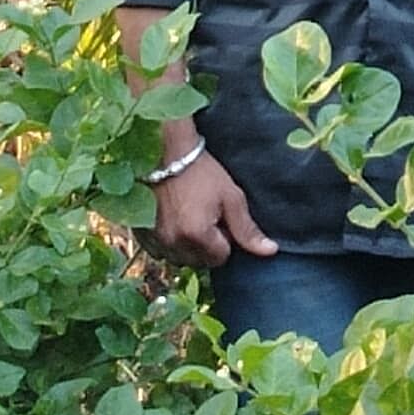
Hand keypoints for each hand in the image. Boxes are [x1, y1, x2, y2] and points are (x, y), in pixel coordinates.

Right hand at [148, 137, 276, 267]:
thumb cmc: (201, 171)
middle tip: (205, 215)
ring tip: (189, 216)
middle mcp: (174, 243)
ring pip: (180, 259)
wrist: (165, 152)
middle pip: (200, 261)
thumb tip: (271, 251)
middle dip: (207, 245)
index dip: (225, 238)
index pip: (222, 257)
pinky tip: (173, 220)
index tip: (221, 217)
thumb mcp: (231, 197)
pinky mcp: (142, 237)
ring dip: (188, 246)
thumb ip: (248, 229)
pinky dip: (170, 243)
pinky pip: (161, 252)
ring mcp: (155, 241)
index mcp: (197, 235)